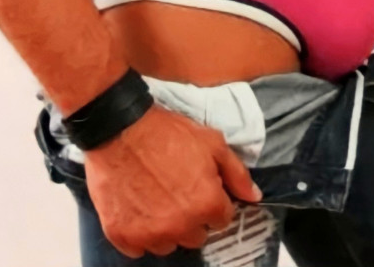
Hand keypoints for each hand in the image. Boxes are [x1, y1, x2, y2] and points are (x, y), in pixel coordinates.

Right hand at [84, 104, 261, 258]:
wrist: (119, 126)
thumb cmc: (166, 131)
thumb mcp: (211, 141)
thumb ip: (237, 172)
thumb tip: (255, 197)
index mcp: (206, 204)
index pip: (221, 219)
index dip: (212, 200)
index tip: (199, 186)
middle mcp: (181, 226)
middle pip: (196, 236)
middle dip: (191, 216)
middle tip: (176, 190)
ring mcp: (150, 234)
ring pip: (168, 244)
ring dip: (166, 228)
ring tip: (154, 198)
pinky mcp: (123, 236)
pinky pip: (138, 248)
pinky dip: (138, 232)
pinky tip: (136, 207)